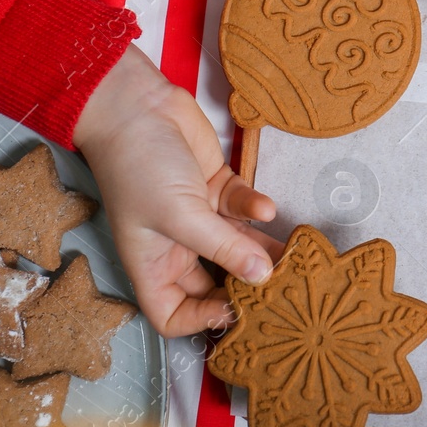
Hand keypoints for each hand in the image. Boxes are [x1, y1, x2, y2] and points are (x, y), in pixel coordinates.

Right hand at [73, 46, 281, 336]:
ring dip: (262, 248)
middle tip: (280, 286)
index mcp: (151, 265)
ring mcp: (197, 217)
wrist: (135, 106)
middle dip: (244, 285)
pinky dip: (255, 208)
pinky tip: (266, 207)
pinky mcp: (215, 187)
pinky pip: (241, 208)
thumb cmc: (138, 167)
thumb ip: (224, 247)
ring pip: (236, 245)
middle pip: (214, 283)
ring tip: (292, 252)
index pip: (173, 315)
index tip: (236, 310)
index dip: (202, 321)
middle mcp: (174, 247)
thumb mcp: (180, 215)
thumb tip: (263, 277)